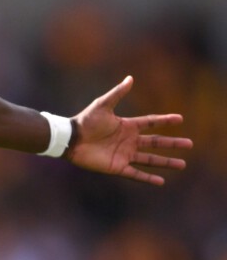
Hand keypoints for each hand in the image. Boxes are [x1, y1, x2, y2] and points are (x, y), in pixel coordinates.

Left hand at [67, 76, 189, 185]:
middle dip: (172, 143)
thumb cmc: (85, 121)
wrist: (71, 139)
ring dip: (166, 162)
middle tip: (189, 144)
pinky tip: (161, 181)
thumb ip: (117, 93)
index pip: (150, 123)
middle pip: (155, 142)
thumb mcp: (103, 105)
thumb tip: (131, 78)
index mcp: (127, 126)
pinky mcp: (117, 166)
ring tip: (182, 164)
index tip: (180, 118)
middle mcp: (128, 141)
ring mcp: (124, 154)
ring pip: (150, 159)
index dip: (164, 120)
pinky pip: (136, 174)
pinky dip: (148, 178)